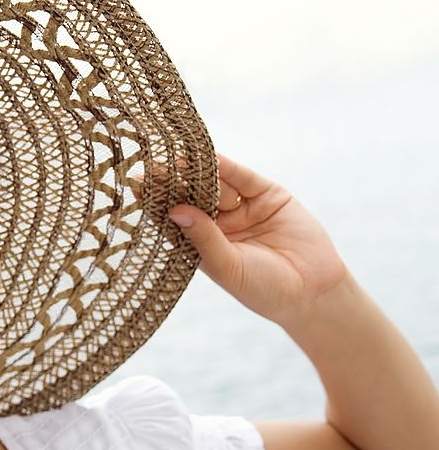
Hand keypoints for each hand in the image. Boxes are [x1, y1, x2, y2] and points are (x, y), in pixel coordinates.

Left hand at [132, 152, 349, 328]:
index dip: (156, 202)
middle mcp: (217, 222)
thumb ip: (203, 239)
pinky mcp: (266, 194)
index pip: (172, 218)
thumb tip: (174, 210)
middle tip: (150, 166)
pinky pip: (242, 177)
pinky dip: (226, 166)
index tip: (136, 186)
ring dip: (195, 170)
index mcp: (200, 243)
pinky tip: (208, 156)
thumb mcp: (228, 267)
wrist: (313, 292)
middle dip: (172, 181)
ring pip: (214, 183)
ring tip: (173, 158)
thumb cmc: (263, 289)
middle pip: (189, 195)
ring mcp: (241, 207)